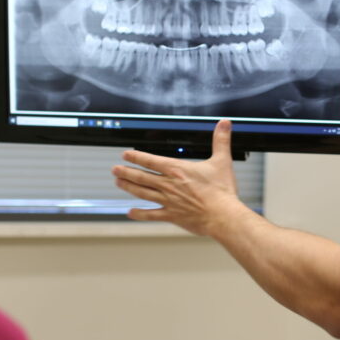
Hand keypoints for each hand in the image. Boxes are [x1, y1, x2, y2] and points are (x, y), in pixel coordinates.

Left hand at [112, 120, 242, 235]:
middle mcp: (168, 184)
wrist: (222, 215)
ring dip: (129, 187)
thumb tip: (225, 123)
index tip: (126, 154)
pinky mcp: (171, 215)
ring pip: (142, 193)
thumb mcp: (222, 161)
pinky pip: (151, 214)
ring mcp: (168, 201)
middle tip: (115, 169)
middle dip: (126, 172)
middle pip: (141, 176)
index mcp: (177, 170)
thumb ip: (221, 140)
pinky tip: (130, 212)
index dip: (136, 156)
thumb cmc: (221, 190)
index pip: (151, 160)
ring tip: (118, 183)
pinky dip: (140, 214)